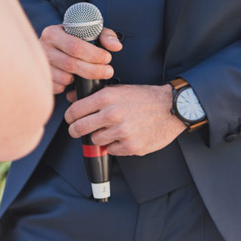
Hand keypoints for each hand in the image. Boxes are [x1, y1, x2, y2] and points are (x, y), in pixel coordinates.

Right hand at [40, 24, 120, 94]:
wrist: (55, 47)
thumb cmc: (76, 40)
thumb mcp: (90, 33)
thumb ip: (105, 36)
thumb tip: (116, 47)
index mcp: (53, 32)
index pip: (75, 46)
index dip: (94, 55)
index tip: (107, 58)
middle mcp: (43, 47)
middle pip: (71, 64)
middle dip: (94, 70)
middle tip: (108, 71)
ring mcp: (41, 63)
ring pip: (65, 78)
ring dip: (81, 79)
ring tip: (90, 73)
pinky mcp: (41, 77)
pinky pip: (58, 87)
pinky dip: (69, 86)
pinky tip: (74, 78)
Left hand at [64, 83, 184, 156]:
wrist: (171, 108)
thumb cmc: (144, 97)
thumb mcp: (117, 89)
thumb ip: (93, 94)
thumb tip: (70, 97)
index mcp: (106, 98)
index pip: (74, 111)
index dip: (69, 117)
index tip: (70, 119)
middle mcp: (112, 115)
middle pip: (79, 128)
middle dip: (75, 130)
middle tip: (76, 130)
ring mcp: (122, 132)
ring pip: (95, 141)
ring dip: (98, 137)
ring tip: (107, 131)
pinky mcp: (131, 146)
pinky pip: (111, 150)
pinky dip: (114, 146)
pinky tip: (121, 137)